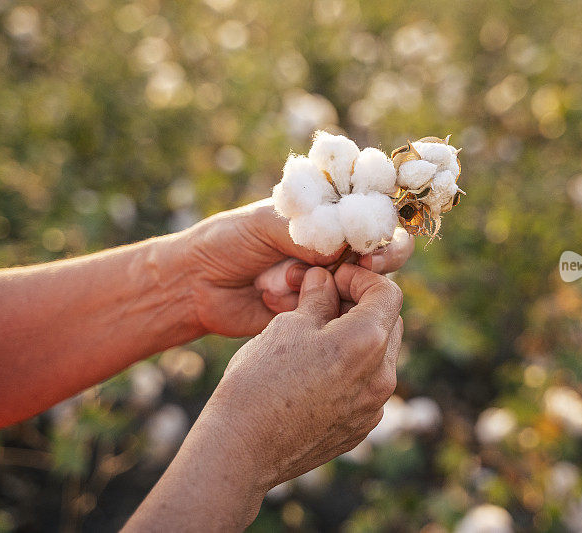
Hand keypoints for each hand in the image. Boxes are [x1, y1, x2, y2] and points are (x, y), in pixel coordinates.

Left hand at [178, 198, 413, 335]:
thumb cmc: (227, 241)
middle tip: (365, 268)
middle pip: (385, 252)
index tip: (373, 244)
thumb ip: (305, 231)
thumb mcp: (264, 223)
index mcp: (328, 214)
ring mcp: (331, 282)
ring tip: (286, 282)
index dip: (384, 227)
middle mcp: (337, 247)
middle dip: (378, 262)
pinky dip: (310, 309)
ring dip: (331, 287)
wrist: (196, 286)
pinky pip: (335, 315)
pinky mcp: (320, 314)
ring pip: (364, 288)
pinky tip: (273, 300)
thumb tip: (342, 248)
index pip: (375, 213)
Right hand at [213, 264, 402, 486]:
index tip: (333, 280)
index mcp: (367, 342)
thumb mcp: (288, 325)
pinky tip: (315, 372)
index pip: (387, 293)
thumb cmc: (259, 380)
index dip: (360, 278)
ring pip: (379, 357)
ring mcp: (374, 407)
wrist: (242, 448)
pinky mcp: (361, 428)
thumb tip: (326, 280)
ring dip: (357, 339)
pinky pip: (367, 387)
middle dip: (362, 306)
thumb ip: (318, 298)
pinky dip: (351, 371)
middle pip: (388, 324)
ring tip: (316, 337)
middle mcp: (382, 377)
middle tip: (323, 304)